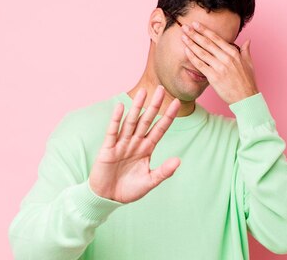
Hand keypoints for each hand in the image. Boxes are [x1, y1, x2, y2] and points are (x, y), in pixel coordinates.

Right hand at [89, 85, 180, 202]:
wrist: (108, 198)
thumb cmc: (129, 190)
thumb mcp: (149, 182)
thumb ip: (163, 171)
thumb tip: (178, 160)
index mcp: (146, 149)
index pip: (160, 129)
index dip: (168, 116)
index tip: (176, 102)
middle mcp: (135, 143)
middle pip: (147, 120)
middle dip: (154, 105)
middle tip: (162, 89)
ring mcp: (121, 144)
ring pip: (131, 122)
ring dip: (136, 107)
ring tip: (142, 92)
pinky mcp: (108, 148)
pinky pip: (113, 131)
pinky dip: (116, 119)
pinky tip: (120, 107)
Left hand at [181, 21, 258, 103]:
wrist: (246, 98)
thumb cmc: (247, 82)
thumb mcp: (249, 64)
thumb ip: (246, 51)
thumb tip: (248, 40)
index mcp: (234, 53)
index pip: (216, 39)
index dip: (205, 31)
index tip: (196, 25)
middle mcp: (226, 58)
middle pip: (207, 43)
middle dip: (195, 34)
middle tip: (185, 27)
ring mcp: (219, 67)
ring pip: (202, 52)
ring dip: (191, 43)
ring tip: (183, 36)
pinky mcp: (214, 77)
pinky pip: (200, 65)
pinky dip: (192, 57)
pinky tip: (186, 51)